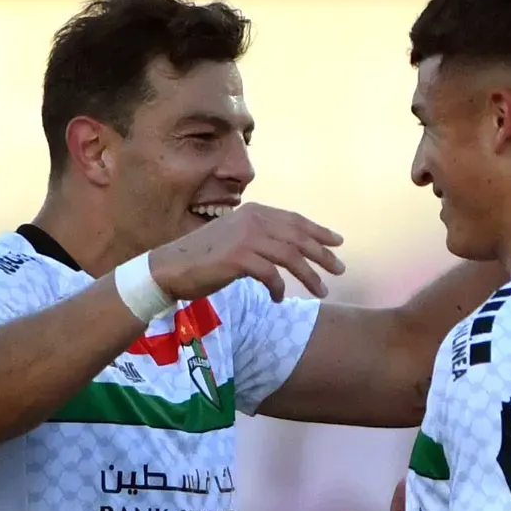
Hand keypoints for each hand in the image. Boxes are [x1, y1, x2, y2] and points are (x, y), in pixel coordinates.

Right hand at [148, 200, 346, 305]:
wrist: (170, 267)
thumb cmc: (204, 256)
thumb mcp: (237, 238)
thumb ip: (262, 237)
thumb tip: (292, 248)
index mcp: (254, 212)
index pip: (295, 220)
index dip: (319, 231)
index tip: (338, 242)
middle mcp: (252, 220)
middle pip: (299, 238)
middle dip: (323, 255)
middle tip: (340, 270)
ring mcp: (245, 238)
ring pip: (291, 257)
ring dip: (310, 276)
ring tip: (322, 291)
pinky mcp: (238, 258)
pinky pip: (271, 276)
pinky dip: (279, 289)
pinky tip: (279, 299)